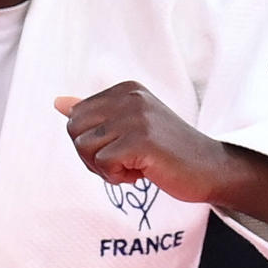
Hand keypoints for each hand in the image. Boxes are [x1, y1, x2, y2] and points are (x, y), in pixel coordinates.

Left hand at [55, 81, 225, 202]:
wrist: (210, 168)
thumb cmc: (168, 151)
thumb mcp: (130, 126)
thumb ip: (95, 113)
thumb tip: (58, 102)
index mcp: (125, 90)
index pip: (75, 116)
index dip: (90, 143)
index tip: (120, 149)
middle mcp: (129, 97)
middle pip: (74, 130)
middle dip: (90, 156)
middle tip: (122, 163)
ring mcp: (136, 117)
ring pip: (84, 148)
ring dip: (105, 168)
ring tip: (135, 166)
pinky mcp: (141, 140)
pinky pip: (102, 163)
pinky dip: (117, 177)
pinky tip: (142, 173)